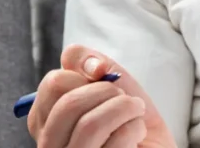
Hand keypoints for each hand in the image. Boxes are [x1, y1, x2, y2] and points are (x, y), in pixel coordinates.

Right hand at [27, 44, 175, 147]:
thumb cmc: (126, 115)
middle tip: (122, 96)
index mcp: (46, 120)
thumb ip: (87, 61)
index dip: (84, 72)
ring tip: (135, 110)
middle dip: (106, 90)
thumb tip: (93, 65)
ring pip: (90, 125)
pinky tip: (137, 133)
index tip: (103, 77)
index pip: (52, 84)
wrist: (153, 144)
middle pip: (69, 104)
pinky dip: (135, 127)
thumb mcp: (107, 79)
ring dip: (125, 107)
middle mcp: (51, 144)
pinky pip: (117, 142)